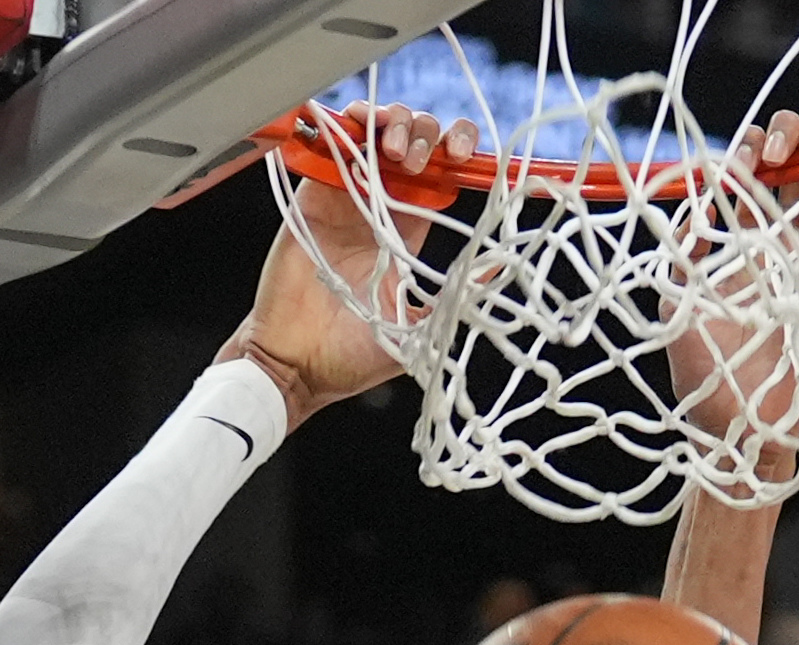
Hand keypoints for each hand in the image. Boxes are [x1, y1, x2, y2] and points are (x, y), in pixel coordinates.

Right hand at [222, 109, 475, 423]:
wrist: (296, 366)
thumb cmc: (350, 357)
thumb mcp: (420, 331)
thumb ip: (459, 296)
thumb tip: (502, 269)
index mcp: (409, 230)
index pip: (441, 172)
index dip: (455, 151)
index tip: (463, 157)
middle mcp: (379, 207)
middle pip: (414, 141)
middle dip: (426, 134)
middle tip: (420, 161)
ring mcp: (344, 197)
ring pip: (376, 132)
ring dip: (392, 125)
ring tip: (393, 152)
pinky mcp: (312, 196)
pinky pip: (329, 145)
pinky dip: (345, 127)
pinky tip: (357, 126)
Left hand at [662, 116, 798, 473]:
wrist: (737, 427)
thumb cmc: (700, 372)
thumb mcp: (675, 303)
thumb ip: (685, 250)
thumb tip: (699, 198)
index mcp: (738, 241)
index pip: (752, 173)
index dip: (754, 148)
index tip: (747, 154)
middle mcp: (777, 244)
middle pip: (797, 167)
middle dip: (796, 137)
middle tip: (783, 146)